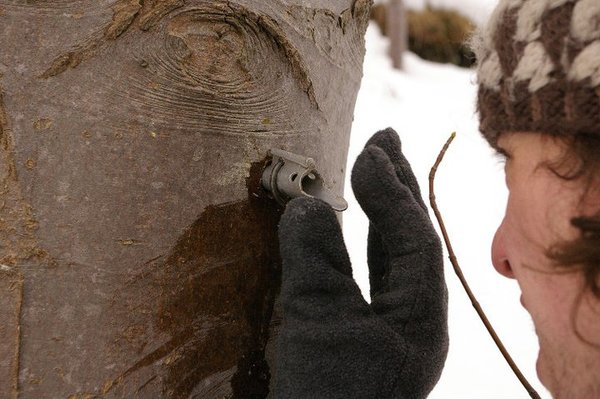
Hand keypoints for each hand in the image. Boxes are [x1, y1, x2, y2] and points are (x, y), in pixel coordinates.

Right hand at [274, 128, 447, 398]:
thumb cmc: (329, 398)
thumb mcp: (321, 326)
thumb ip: (316, 263)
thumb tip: (307, 205)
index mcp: (419, 315)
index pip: (411, 236)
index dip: (391, 190)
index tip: (371, 148)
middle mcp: (412, 320)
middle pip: (410, 241)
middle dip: (397, 190)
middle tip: (385, 141)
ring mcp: (388, 331)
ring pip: (389, 260)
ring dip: (379, 216)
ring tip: (371, 174)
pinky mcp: (360, 340)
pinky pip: (367, 279)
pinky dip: (357, 248)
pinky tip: (346, 234)